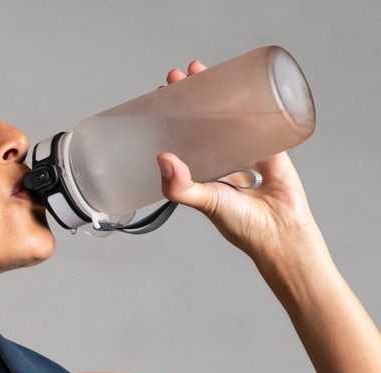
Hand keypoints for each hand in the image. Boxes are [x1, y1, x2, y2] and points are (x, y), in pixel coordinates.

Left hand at [157, 61, 320, 262]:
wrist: (282, 233)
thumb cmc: (241, 224)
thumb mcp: (204, 201)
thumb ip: (181, 186)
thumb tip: (162, 158)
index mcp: (200, 168)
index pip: (180, 134)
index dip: (170, 114)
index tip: (160, 94)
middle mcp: (220, 156)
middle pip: (202, 117)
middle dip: (190, 94)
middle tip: (178, 75)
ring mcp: (245, 148)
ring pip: (228, 112)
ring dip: (217, 89)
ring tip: (200, 69)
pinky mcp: (271, 145)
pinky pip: (260, 117)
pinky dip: (251, 99)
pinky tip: (242, 80)